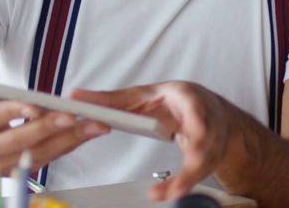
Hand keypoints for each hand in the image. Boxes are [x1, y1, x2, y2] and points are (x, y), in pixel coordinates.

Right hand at [0, 65, 109, 172]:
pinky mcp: (19, 171)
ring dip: (67, 140)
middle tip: (73, 115)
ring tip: (94, 125)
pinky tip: (88, 132)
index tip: (36, 107)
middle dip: (47, 128)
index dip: (14, 111)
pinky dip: (69, 145)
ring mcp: (1, 165)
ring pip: (37, 154)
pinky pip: (47, 158)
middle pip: (18, 141)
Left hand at [71, 81, 240, 200]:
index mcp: (187, 96)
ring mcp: (213, 138)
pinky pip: (201, 173)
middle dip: (194, 160)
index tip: (195, 133)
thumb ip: (111, 99)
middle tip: (173, 180)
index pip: (196, 107)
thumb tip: (75, 96)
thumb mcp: (144, 94)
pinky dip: (185, 184)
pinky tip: (168, 194)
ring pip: (204, 162)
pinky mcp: (212, 155)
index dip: (197, 120)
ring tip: (162, 194)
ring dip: (185, 180)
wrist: (212, 111)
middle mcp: (205, 117)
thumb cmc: (174, 100)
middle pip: (204, 141)